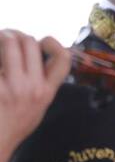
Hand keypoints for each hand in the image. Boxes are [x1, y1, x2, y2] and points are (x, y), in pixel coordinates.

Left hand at [0, 31, 69, 161]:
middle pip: (30, 43)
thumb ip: (43, 84)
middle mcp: (31, 87)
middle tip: (7, 38)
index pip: (63, 58)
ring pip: (10, 43)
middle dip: (17, 35)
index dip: (53, 43)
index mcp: (47, 92)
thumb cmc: (15, 126)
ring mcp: (10, 87)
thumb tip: (40, 57)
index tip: (42, 42)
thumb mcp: (40, 107)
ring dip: (2, 38)